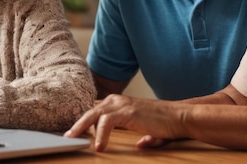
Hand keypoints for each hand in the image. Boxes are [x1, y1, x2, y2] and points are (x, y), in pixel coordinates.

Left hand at [64, 94, 183, 150]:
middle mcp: (117, 100)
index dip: (82, 121)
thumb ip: (142, 136)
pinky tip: (99, 146)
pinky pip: (106, 121)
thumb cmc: (165, 124)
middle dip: (76, 123)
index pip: (94, 110)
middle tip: (66, 136)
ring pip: (93, 114)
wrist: (180, 117)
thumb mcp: (147, 128)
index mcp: (119, 103)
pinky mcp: (127, 112)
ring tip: (73, 140)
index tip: (72, 133)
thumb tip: (141, 144)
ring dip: (81, 127)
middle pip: (89, 110)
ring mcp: (122, 104)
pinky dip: (100, 134)